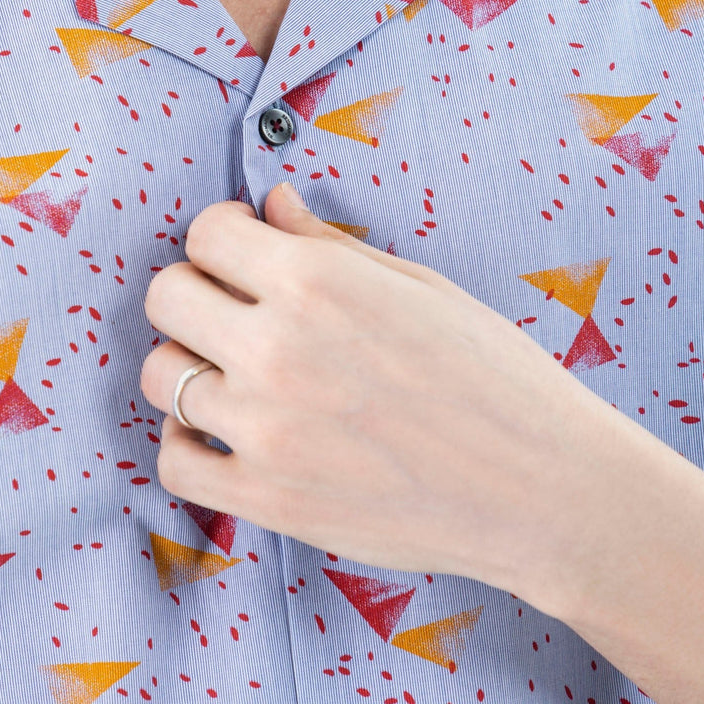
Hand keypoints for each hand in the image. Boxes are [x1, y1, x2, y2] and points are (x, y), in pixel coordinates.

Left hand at [139, 182, 623, 606]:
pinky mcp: (267, 501)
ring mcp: (266, 429)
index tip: (244, 255)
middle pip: (165, 297)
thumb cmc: (495, 376)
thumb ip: (328, 242)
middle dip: (195, 293)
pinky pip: (172, 463)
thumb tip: (269, 202)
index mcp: (318, 281)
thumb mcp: (418, 286)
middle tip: (233, 312)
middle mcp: (278, 348)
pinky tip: (224, 433)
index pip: (205, 234)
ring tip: (236, 374)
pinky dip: (186, 445)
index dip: (223, 238)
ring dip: (190, 367)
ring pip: (160, 377)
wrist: (543, 489)